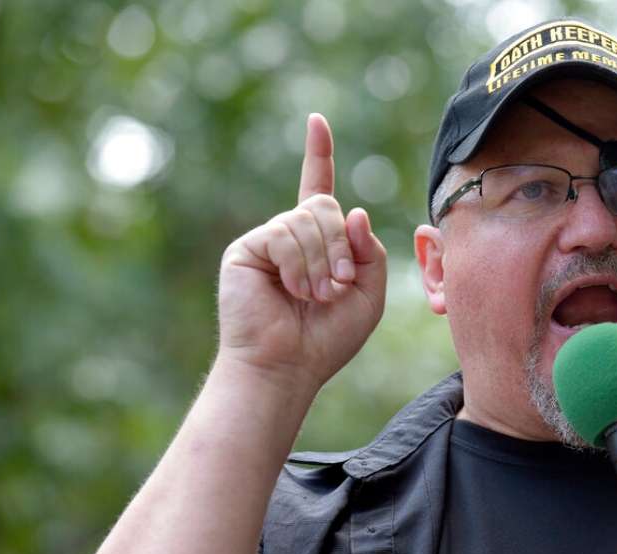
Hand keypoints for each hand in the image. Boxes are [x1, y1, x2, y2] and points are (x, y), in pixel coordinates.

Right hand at [216, 113, 387, 392]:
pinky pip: (283, 234)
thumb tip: (355, 212)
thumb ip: (370, 252)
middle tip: (338, 284)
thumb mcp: (368, 294)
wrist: (287, 367)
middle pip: (325, 205)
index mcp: (317, 242)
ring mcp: (266, 240)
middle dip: (340, 244)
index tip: (317, 122)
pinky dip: (299, 264)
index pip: (318, 187)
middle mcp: (290, 235)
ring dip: (322, 260)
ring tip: (316, 295)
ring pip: (307, 220)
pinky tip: (294, 290)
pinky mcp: (246, 249)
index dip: (318, 154)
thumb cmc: (327, 338)